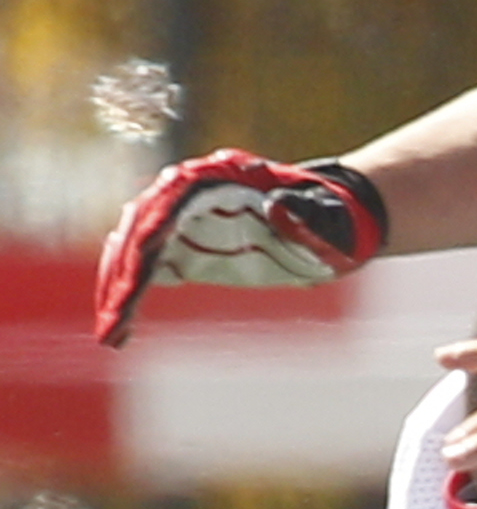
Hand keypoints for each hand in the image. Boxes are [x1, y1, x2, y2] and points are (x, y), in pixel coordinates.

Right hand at [94, 151, 387, 346]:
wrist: (333, 224)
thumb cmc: (332, 216)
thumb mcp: (327, 215)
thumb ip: (303, 213)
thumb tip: (276, 205)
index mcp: (224, 175)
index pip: (175, 196)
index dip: (153, 228)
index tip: (138, 265)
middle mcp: (194, 194)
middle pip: (144, 225)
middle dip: (125, 268)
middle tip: (115, 314)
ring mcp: (187, 222)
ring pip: (138, 251)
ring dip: (120, 289)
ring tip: (110, 333)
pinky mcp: (187, 250)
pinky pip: (149, 272)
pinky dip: (131, 298)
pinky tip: (119, 331)